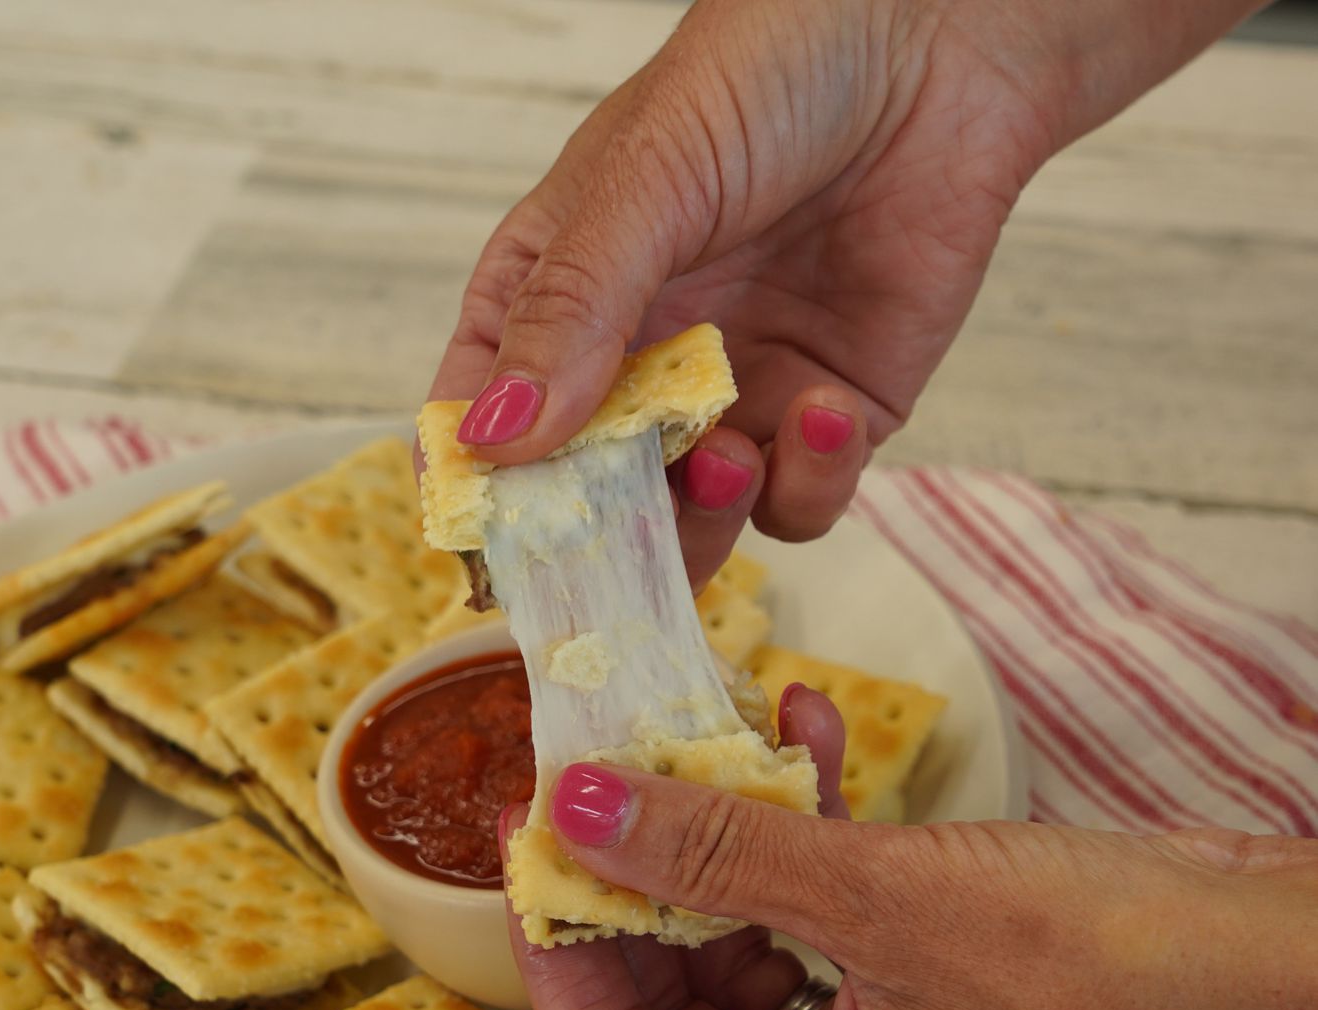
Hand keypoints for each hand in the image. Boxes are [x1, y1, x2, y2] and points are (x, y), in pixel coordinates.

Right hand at [426, 0, 1265, 588]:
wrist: (938, 39)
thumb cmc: (768, 71)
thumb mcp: (646, 180)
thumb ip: (573, 310)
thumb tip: (498, 438)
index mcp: (556, 296)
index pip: (486, 414)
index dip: (481, 485)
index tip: (489, 539)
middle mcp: (637, 359)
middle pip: (588, 495)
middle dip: (599, 533)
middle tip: (611, 548)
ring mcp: (734, 393)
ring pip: (693, 522)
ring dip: (704, 516)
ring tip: (725, 458)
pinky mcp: (829, 414)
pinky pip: (801, 499)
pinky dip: (809, 479)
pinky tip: (826, 408)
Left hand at [504, 699, 1317, 1009]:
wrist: (1268, 950)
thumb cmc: (1106, 968)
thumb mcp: (884, 902)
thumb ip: (719, 852)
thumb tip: (576, 808)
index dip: (560, 957)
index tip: (534, 842)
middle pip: (671, 989)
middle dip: (643, 866)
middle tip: (609, 763)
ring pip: (740, 925)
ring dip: (728, 820)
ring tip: (715, 719)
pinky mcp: (908, 966)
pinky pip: (817, 895)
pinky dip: (804, 813)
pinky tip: (802, 722)